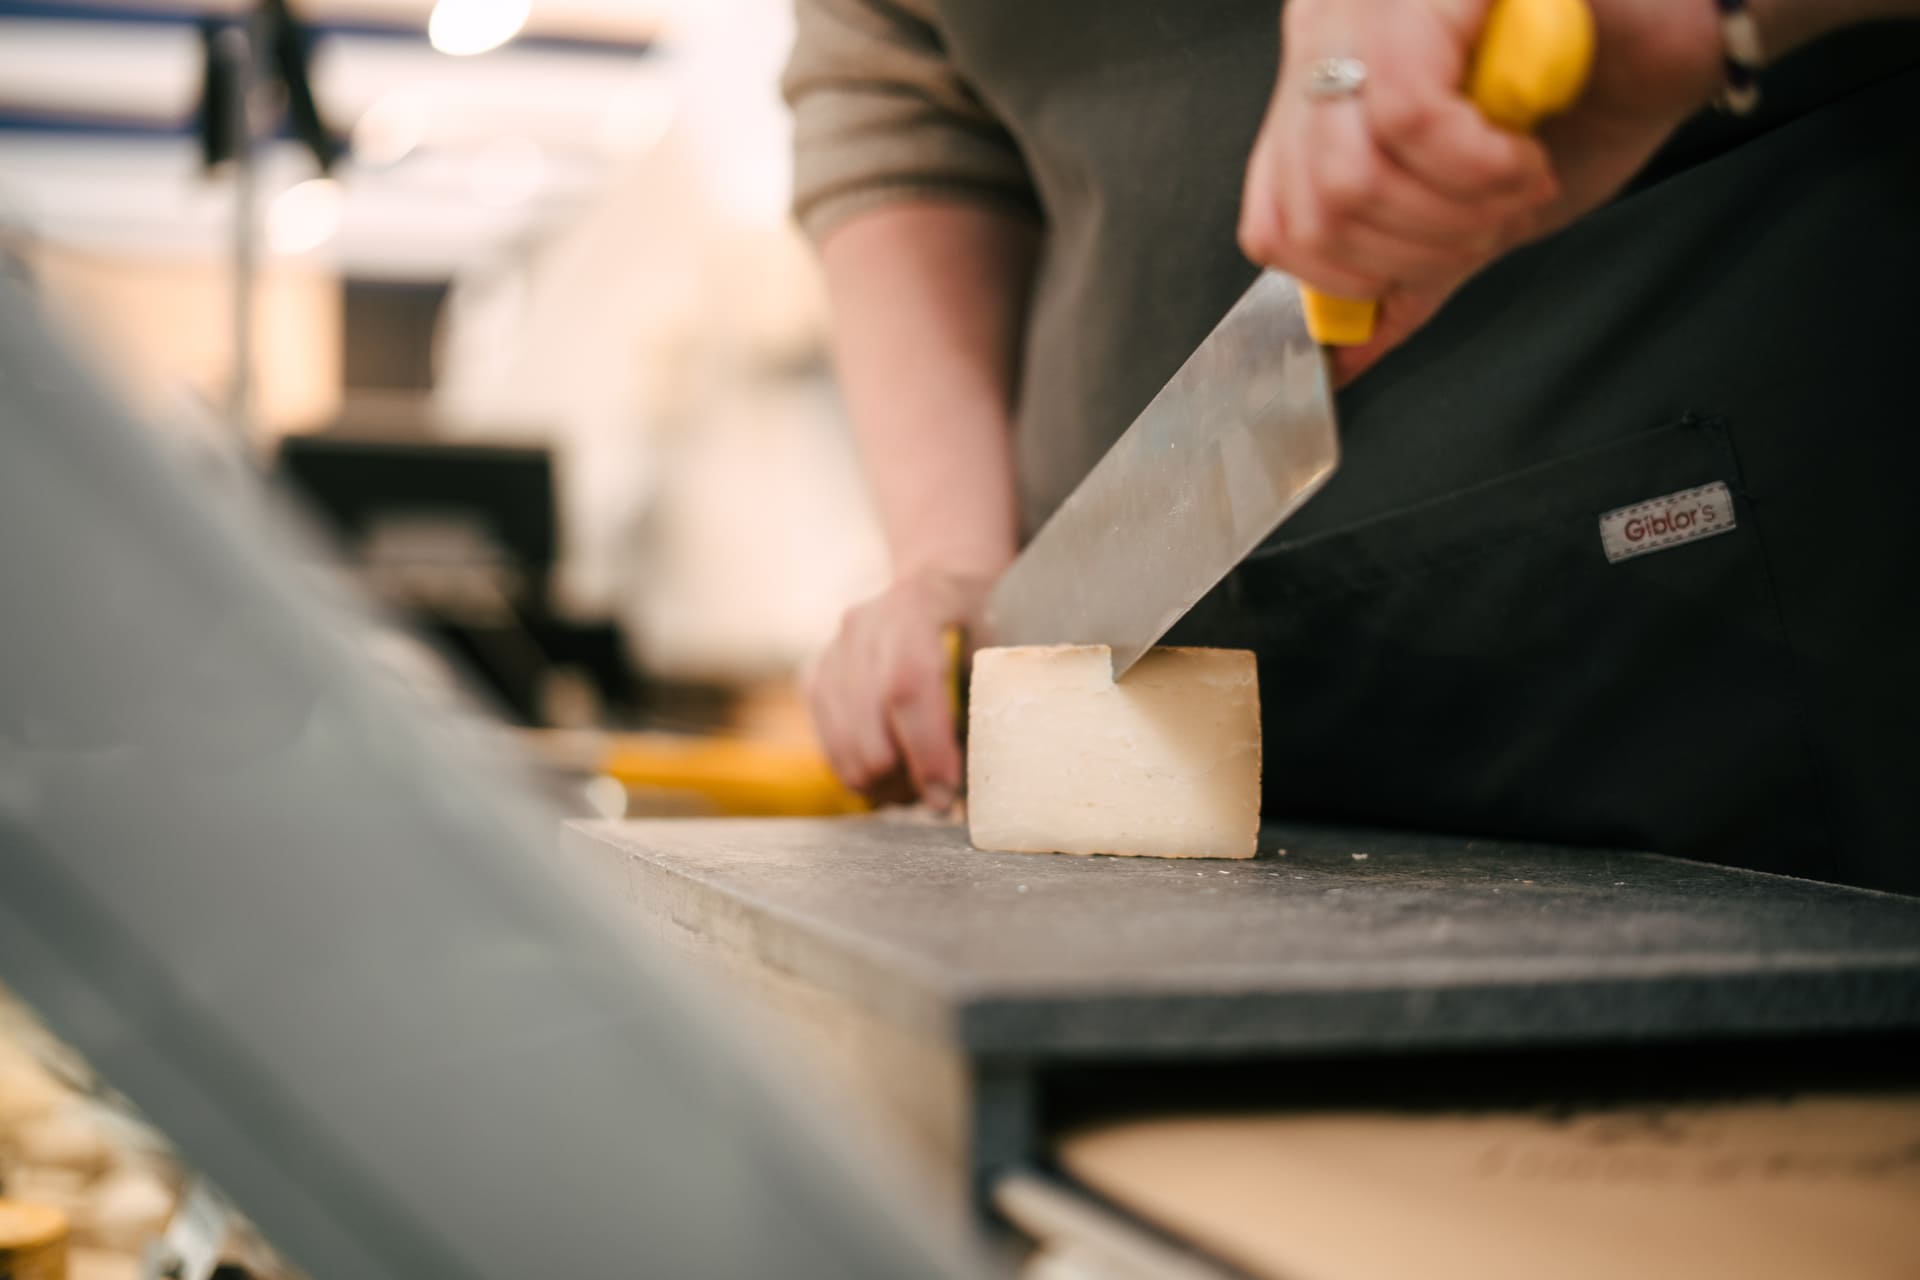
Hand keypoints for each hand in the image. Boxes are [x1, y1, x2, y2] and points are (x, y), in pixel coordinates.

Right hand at [807, 566, 994, 810]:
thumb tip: (993, 768)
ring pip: (847, 751)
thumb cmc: (979, 618)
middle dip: (910, 778)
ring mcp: (833, 651)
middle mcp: (863, 625)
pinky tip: (896, 769)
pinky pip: (831, 749)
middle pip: (872, 732)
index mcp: (915, 605)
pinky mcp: (815, 677)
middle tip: (944, 791)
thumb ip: (997, 691)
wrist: (936, 579)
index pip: (908, 685)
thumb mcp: (1003, 638)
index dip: (927, 748)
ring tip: (921, 781)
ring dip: (886, 783)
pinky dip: (864, 773)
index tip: (947, 793)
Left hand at [1240, 0, 1722, 381]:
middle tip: (1488, 226)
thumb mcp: (1474, 212)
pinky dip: (1474, 167)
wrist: (1677, 28)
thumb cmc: (1585, 99)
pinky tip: (1518, 153)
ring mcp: (1366, 7)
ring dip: (1451, 215)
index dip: (1347, 282)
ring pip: (1350, 177)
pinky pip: (1407, 117)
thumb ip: (1402, 277)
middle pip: (1312, 211)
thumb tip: (1342, 357)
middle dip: (1417, 255)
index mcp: (1322, 85)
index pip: (1271, 221)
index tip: (1425, 273)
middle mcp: (1327, 33)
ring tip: (1514, 187)